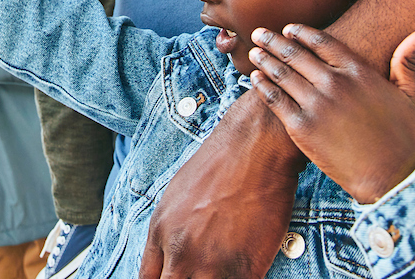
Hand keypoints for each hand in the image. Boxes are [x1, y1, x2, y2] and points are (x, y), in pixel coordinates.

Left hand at [139, 90, 303, 278]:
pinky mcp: (246, 270)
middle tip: (198, 275)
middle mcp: (181, 253)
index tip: (172, 278)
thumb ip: (169, 234)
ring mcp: (213, 265)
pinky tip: (241, 270)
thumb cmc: (217, 165)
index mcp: (160, 233)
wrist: (253, 149)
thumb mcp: (176, 197)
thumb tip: (169, 260)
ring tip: (221, 271)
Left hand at [249, 25, 414, 203]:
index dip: (302, 33)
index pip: (322, 42)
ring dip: (264, 59)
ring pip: (282, 74)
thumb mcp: (411, 97)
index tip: (289, 28)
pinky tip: (254, 78)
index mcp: (358, 72)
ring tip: (254, 52)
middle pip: (296, 54)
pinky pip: (275, 100)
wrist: (390, 178)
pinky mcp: (301, 127)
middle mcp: (335, 83)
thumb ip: (408, 63)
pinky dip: (262, 86)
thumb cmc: (402, 137)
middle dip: (274, 41)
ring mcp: (316, 104)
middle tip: (259, 33)